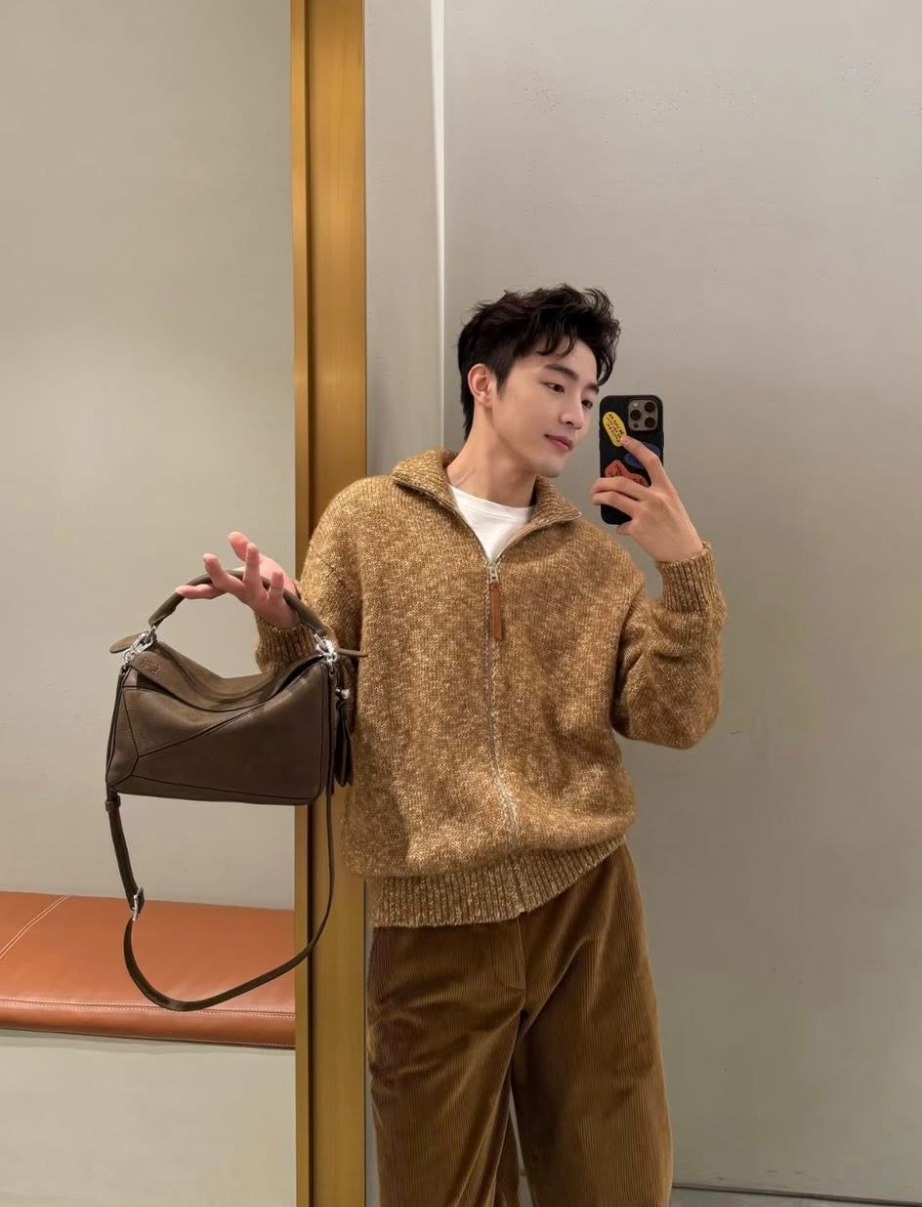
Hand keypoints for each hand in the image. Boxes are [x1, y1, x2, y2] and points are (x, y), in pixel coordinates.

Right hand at [175, 532, 299, 628]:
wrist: (290, 610)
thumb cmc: (269, 588)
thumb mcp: (257, 566)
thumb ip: (244, 552)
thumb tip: (232, 534)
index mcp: (235, 586)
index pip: (213, 586)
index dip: (196, 590)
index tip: (180, 590)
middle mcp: (244, 594)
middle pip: (226, 584)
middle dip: (216, 572)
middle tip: (207, 558)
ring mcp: (259, 599)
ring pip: (251, 584)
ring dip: (251, 566)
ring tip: (252, 547)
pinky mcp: (276, 602)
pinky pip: (275, 593)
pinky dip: (276, 583)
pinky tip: (277, 572)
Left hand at [590, 436, 704, 562]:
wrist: (684, 553)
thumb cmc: (678, 528)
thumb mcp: (672, 504)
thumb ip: (655, 494)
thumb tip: (632, 491)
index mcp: (666, 489)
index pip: (651, 461)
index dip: (636, 447)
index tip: (624, 439)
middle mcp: (655, 498)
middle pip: (621, 482)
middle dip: (603, 482)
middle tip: (596, 486)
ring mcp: (644, 513)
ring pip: (613, 498)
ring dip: (599, 497)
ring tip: (595, 499)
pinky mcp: (636, 529)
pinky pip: (620, 524)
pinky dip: (620, 527)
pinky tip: (625, 530)